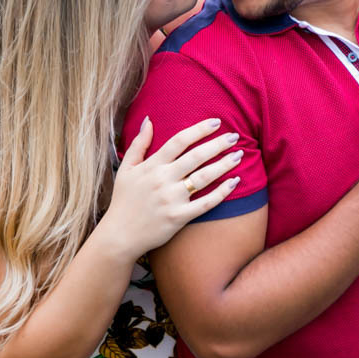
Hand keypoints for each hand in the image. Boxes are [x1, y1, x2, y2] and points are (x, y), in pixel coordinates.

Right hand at [105, 117, 241, 260]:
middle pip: (196, 156)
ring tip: (239, 155)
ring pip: (204, 177)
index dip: (199, 130)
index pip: (179, 141)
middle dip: (218, 144)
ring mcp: (171, 199)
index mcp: (151, 166)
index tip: (216, 123)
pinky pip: (206, 203)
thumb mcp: (126, 169)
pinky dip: (222, 192)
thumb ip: (138, 144)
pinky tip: (235, 182)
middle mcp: (162, 180)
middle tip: (234, 136)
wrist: (119, 236)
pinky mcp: (179, 217)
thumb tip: (148, 120)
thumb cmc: (123, 201)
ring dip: (224, 164)